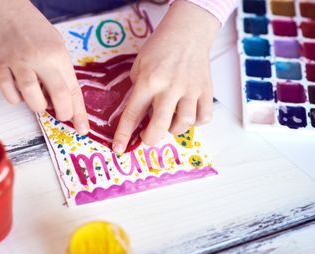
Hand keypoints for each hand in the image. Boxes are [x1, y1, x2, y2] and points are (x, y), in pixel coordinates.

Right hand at [0, 0, 88, 134]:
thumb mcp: (57, 47)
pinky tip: (20, 90)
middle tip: (61, 116)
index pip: (73, 89)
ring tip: (39, 99)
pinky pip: (11, 96)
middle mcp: (39, 59)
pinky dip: (17, 99)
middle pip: (58, 96)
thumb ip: (61, 73)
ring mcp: (17, 63)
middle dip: (63, 113)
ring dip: (39, 107)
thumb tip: (64, 102)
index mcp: (57, 54)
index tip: (82, 128)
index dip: (79, 113)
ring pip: (33, 100)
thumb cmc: (34, 30)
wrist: (5, 11)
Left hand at [112, 0, 219, 152]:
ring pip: (184, 124)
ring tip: (169, 121)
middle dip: (150, 139)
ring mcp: (190, 90)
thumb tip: (137, 114)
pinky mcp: (206, 91)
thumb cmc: (160, 48)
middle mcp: (170, 88)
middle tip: (147, 137)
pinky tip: (187, 115)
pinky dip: (195, 123)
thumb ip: (137, 90)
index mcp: (149, 81)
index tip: (119, 148)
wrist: (188, 32)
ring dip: (173, 129)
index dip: (124, 134)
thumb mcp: (139, 66)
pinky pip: (203, 118)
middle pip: (160, 126)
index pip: (133, 114)